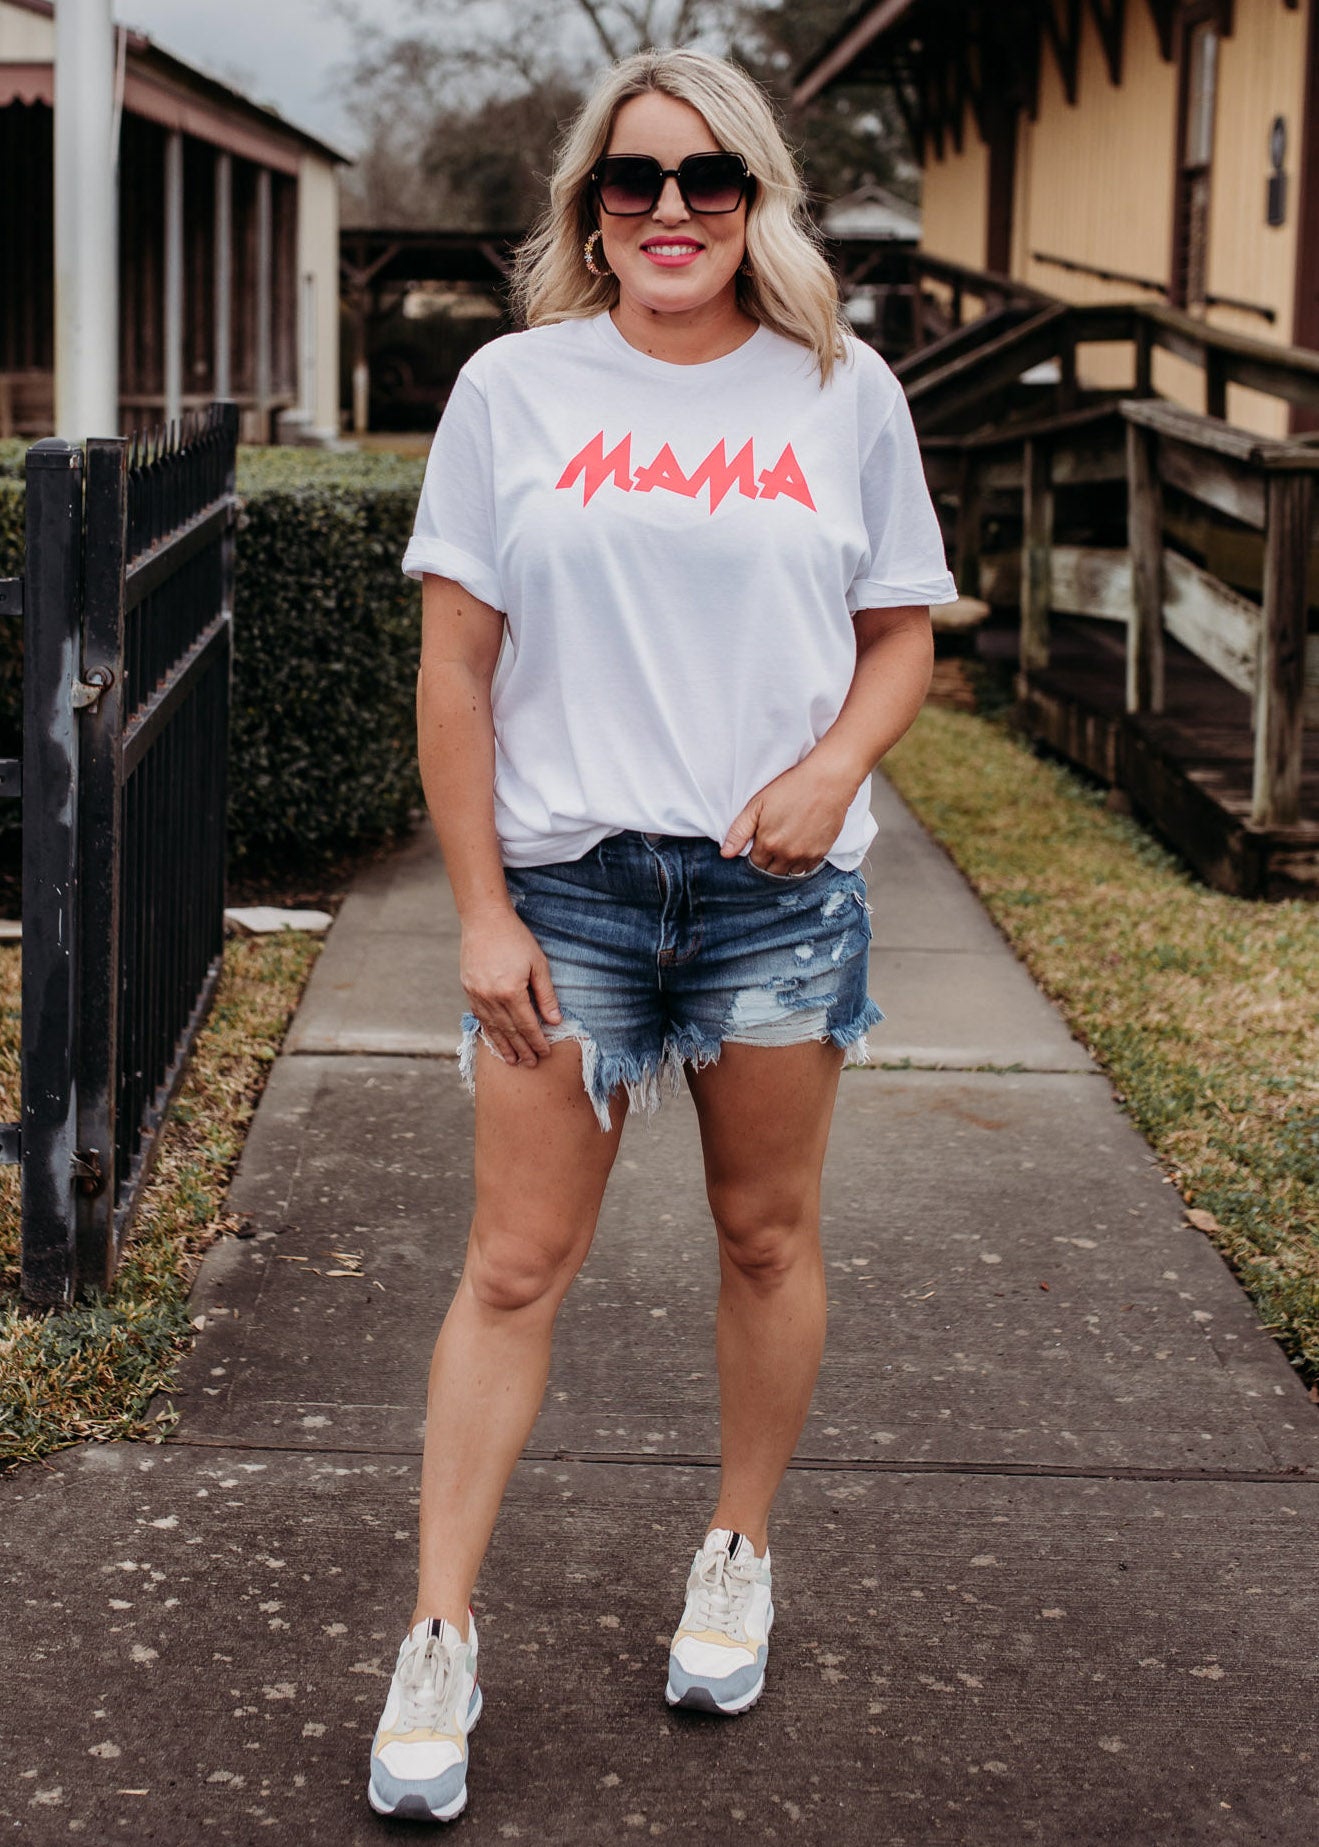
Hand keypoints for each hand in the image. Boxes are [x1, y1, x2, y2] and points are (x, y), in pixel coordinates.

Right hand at [460, 908, 561, 1067]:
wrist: (484, 920)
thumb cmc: (516, 939)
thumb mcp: (538, 964)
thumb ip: (546, 994)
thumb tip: (555, 1020)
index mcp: (511, 991)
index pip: (527, 1024)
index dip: (537, 1040)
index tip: (545, 1052)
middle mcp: (491, 997)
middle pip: (509, 1031)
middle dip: (522, 1049)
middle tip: (531, 1063)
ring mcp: (477, 994)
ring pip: (492, 1027)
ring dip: (503, 1046)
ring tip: (513, 1060)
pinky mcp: (468, 989)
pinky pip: (479, 1017)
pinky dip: (489, 1031)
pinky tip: (495, 1040)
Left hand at [721, 755, 856, 874]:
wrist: (827, 781)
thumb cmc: (792, 787)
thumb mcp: (757, 804)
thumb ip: (739, 831)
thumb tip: (725, 854)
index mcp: (768, 843)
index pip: (755, 863)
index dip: (756, 853)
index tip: (760, 841)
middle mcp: (786, 854)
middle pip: (771, 871)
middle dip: (768, 861)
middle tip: (773, 842)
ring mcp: (805, 855)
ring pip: (789, 873)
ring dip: (784, 864)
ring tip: (786, 846)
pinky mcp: (821, 852)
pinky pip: (807, 869)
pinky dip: (801, 863)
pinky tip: (800, 847)